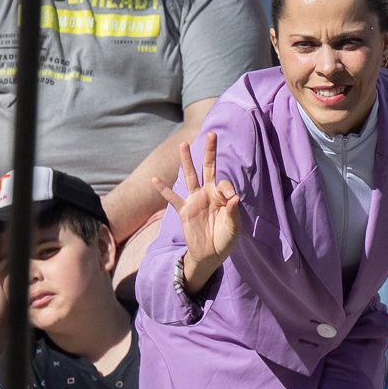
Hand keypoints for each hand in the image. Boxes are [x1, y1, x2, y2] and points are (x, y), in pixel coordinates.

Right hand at [159, 134, 242, 282]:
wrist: (211, 255)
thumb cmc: (225, 239)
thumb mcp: (233, 228)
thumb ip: (233, 213)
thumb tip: (233, 197)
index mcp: (221, 196)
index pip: (223, 183)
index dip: (226, 189)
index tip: (229, 201)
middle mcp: (208, 193)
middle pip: (208, 168)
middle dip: (209, 151)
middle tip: (211, 133)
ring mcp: (194, 200)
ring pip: (190, 176)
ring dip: (186, 160)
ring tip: (183, 145)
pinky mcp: (184, 211)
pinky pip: (172, 198)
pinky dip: (163, 190)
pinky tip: (154, 179)